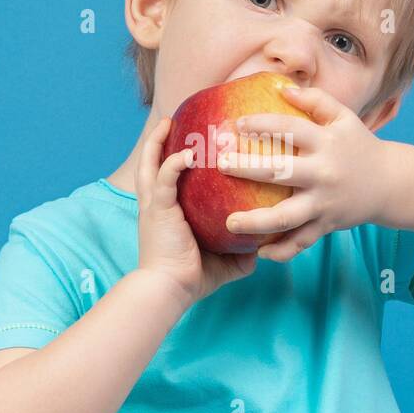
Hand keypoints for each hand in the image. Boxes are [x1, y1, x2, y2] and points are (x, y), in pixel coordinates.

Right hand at [135, 116, 258, 305]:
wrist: (170, 290)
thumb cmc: (193, 278)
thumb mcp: (224, 261)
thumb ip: (241, 250)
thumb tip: (263, 244)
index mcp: (167, 213)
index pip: (165, 180)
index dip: (171, 161)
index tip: (185, 144)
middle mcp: (156, 205)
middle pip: (150, 165)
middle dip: (157, 142)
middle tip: (170, 122)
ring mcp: (155, 205)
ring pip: (150, 165)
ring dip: (157, 142)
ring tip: (170, 122)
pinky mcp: (158, 209)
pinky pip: (164, 178)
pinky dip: (174, 162)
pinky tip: (187, 152)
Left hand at [219, 85, 389, 262]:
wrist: (390, 184)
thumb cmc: (359, 146)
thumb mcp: (344, 118)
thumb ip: (316, 101)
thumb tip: (282, 89)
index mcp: (325, 143)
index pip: (289, 128)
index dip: (262, 124)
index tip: (236, 124)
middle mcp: (323, 174)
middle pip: (280, 172)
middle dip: (247, 168)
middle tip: (220, 165)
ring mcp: (323, 203)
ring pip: (286, 217)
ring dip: (256, 222)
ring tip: (230, 223)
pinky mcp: (326, 225)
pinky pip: (301, 242)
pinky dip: (281, 251)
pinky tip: (258, 252)